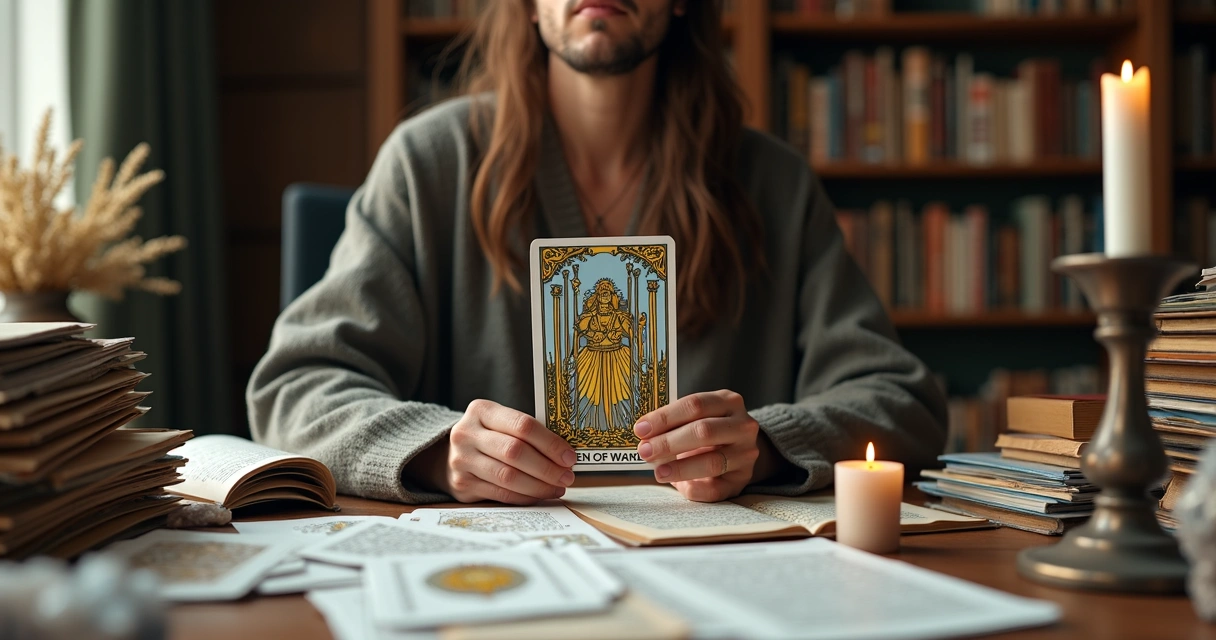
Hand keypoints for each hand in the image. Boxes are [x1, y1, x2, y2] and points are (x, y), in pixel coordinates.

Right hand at [441, 399, 577, 504]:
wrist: (449, 455)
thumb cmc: (488, 437)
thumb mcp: (500, 423)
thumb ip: (526, 433)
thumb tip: (565, 454)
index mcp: (481, 410)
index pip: (522, 425)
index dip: (550, 443)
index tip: (569, 456)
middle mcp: (467, 433)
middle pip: (515, 452)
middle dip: (547, 467)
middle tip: (567, 476)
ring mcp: (462, 459)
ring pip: (508, 476)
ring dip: (539, 485)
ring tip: (557, 487)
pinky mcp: (462, 483)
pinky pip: (501, 493)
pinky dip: (525, 496)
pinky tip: (540, 495)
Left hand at [633, 390, 778, 501]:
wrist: (739, 450)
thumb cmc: (709, 431)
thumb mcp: (697, 418)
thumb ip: (675, 423)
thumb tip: (644, 436)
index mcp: (728, 402)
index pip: (695, 405)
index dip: (665, 417)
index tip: (641, 429)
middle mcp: (743, 426)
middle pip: (704, 431)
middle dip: (669, 442)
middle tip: (645, 451)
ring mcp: (746, 454)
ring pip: (712, 462)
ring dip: (680, 468)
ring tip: (658, 472)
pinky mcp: (742, 480)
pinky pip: (716, 488)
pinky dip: (694, 489)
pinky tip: (679, 486)